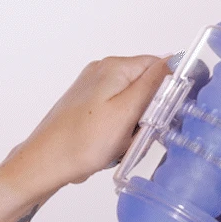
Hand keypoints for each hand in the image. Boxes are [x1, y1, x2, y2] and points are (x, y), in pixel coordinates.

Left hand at [0, 54, 176, 196]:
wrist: (46, 163)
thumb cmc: (83, 142)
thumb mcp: (127, 111)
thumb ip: (153, 83)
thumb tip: (174, 59)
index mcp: (115, 67)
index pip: (159, 66)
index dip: (168, 90)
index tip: (163, 114)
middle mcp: (103, 71)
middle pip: (146, 84)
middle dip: (150, 109)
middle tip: (139, 131)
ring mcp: (94, 87)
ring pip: (134, 100)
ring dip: (136, 121)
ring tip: (123, 140)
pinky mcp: (89, 104)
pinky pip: (119, 111)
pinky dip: (122, 127)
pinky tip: (113, 142)